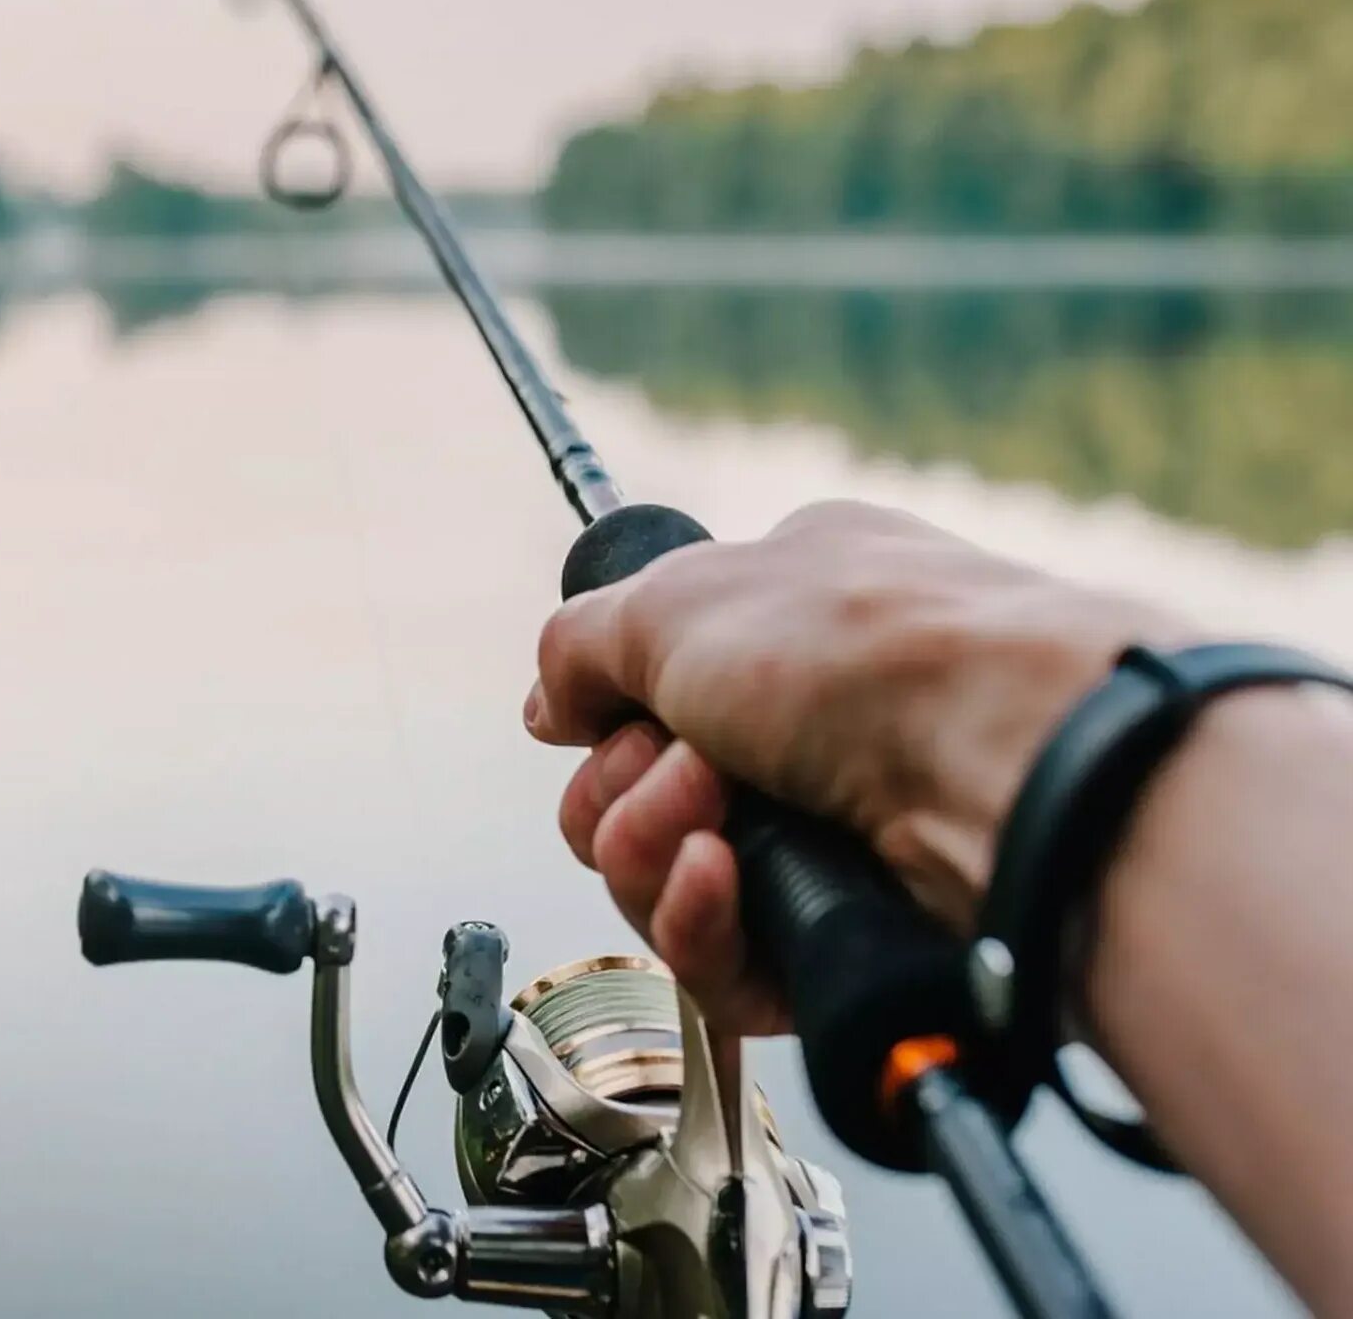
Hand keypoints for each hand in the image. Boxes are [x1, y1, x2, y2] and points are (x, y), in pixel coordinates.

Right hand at [524, 501, 1195, 1032]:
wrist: (1009, 760)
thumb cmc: (869, 650)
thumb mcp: (678, 597)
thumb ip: (581, 644)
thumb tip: (549, 706)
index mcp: (787, 617)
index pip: (648, 688)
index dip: (609, 714)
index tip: (605, 715)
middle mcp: (811, 724)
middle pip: (633, 795)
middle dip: (622, 788)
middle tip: (681, 765)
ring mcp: (830, 834)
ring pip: (662, 882)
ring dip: (650, 848)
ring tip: (713, 818)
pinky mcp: (839, 935)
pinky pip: (716, 961)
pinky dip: (698, 921)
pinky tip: (723, 878)